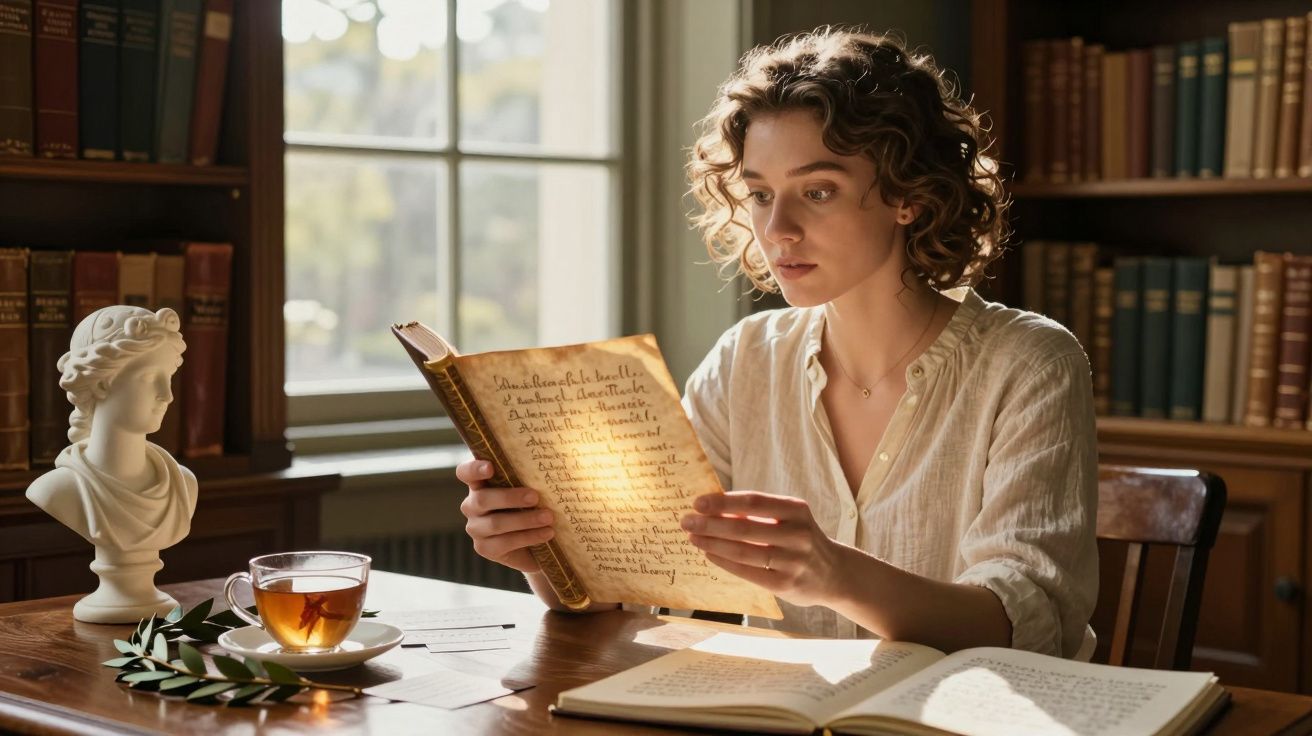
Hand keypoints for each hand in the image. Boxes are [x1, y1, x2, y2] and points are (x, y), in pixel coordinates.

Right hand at [456, 459, 553, 573]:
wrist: (537, 544)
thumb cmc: (533, 507)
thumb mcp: (530, 490)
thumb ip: (531, 478)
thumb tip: (553, 465)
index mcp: (480, 484)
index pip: (466, 473)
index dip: (474, 469)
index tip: (490, 467)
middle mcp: (472, 505)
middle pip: (482, 499)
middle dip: (509, 497)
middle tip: (535, 496)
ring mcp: (475, 528)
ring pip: (495, 523)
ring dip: (524, 520)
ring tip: (548, 517)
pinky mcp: (484, 548)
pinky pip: (505, 542)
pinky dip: (528, 537)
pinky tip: (547, 533)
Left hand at [681, 491, 843, 607]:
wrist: (834, 573)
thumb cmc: (800, 539)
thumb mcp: (789, 518)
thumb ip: (758, 512)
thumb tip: (713, 508)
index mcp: (796, 510)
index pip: (753, 502)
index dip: (723, 502)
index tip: (698, 502)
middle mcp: (797, 534)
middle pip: (744, 528)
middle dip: (710, 524)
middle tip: (686, 521)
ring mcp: (793, 561)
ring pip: (743, 551)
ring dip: (713, 544)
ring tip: (693, 538)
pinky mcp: (785, 584)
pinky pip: (747, 572)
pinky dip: (724, 562)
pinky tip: (709, 555)